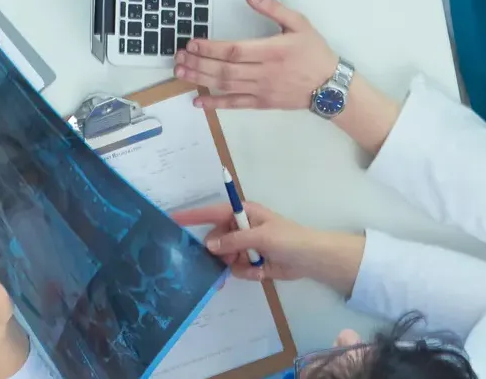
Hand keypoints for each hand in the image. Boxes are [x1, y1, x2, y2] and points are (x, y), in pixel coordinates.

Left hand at [174, 0, 338, 109]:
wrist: (332, 87)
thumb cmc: (315, 52)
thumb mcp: (300, 24)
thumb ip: (274, 9)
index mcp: (272, 51)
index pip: (235, 51)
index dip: (211, 48)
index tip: (192, 43)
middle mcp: (264, 73)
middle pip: (226, 70)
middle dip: (199, 63)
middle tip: (177, 57)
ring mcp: (263, 90)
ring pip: (227, 86)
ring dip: (201, 79)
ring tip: (180, 71)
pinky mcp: (263, 104)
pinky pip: (236, 104)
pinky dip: (216, 104)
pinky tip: (197, 101)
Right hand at [175, 200, 364, 292]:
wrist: (313, 260)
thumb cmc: (289, 239)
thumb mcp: (261, 237)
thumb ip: (234, 241)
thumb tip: (210, 246)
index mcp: (242, 213)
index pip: (211, 212)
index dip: (192, 215)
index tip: (172, 218)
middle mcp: (241, 227)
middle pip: (217, 239)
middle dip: (220, 252)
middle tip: (228, 261)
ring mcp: (247, 246)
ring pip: (226, 257)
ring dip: (236, 265)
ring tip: (253, 267)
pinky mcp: (253, 262)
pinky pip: (239, 269)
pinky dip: (248, 273)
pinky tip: (262, 273)